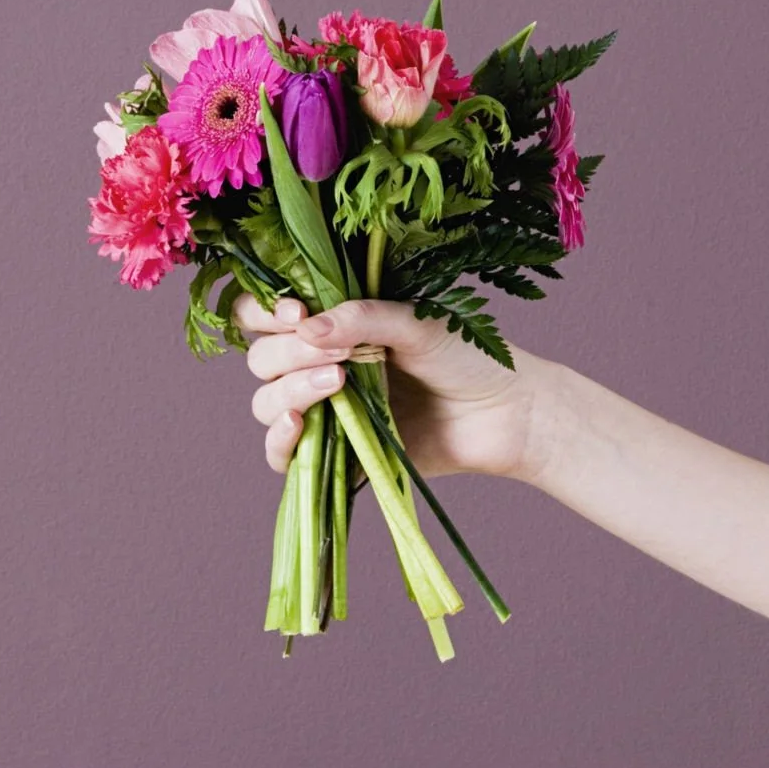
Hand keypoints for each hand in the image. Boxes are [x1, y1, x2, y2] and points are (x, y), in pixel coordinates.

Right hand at [237, 293, 552, 483]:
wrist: (507, 414)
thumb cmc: (468, 356)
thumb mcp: (418, 322)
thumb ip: (362, 317)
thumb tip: (305, 326)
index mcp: (333, 324)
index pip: (264, 314)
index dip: (265, 312)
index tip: (295, 312)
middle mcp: (320, 364)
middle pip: (262, 360)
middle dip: (289, 353)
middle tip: (342, 353)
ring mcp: (326, 410)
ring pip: (267, 403)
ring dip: (289, 391)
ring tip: (338, 382)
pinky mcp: (336, 454)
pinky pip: (284, 456)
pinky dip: (279, 441)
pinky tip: (298, 424)